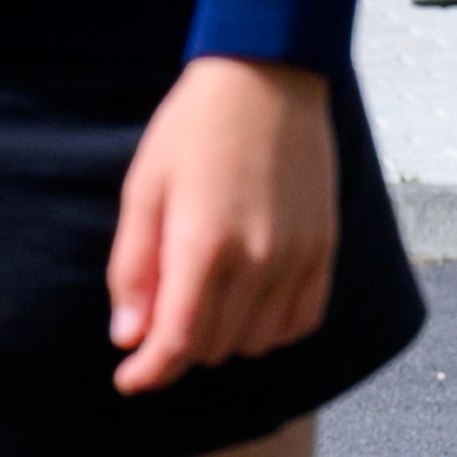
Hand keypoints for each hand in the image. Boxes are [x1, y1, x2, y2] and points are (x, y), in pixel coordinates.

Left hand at [105, 60, 339, 393]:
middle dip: (179, 349)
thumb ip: (134, 269)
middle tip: (159, 324)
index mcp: (204, 246)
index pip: (176, 343)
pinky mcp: (327, 245)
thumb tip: (130, 336)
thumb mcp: (144, 191)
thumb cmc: (195, 129)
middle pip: (215, 347)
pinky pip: (305, 318)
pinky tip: (252, 306)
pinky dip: (275, 328)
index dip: (148, 373)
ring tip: (205, 309)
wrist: (269, 77)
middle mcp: (259, 259)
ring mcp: (300, 254)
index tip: (130, 379)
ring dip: (226, 339)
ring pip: (260, 340)